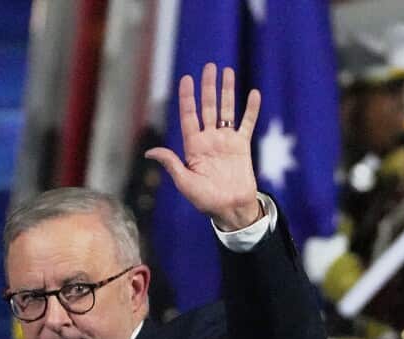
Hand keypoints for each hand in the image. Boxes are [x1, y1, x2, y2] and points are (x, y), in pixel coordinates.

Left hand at [145, 63, 261, 230]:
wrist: (230, 208)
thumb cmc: (204, 200)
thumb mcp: (184, 182)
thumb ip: (171, 163)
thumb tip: (150, 152)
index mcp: (193, 146)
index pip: (189, 116)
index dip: (187, 98)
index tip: (186, 79)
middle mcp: (209, 139)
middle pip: (208, 107)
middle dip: (208, 87)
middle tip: (209, 66)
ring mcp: (226, 141)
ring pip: (226, 110)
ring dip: (227, 91)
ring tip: (228, 71)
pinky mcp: (242, 146)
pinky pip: (247, 124)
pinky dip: (251, 109)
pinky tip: (253, 93)